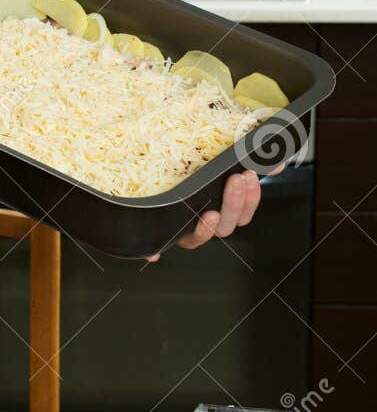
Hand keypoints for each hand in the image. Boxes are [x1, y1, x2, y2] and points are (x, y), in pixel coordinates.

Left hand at [145, 170, 264, 262]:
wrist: (134, 170)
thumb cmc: (179, 164)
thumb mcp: (212, 157)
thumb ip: (242, 160)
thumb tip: (276, 161)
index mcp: (218, 209)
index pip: (243, 214)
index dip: (251, 198)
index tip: (250, 176)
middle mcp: (201, 224)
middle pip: (226, 227)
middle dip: (234, 203)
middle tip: (236, 180)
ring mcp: (180, 232)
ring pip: (197, 240)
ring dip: (206, 229)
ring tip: (210, 213)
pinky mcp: (156, 235)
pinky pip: (155, 248)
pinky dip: (154, 252)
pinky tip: (154, 254)